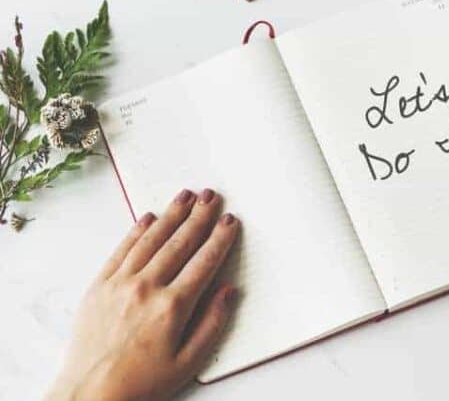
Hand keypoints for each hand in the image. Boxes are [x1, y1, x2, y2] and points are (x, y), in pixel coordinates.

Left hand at [47, 188, 239, 400]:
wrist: (90, 395)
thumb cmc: (141, 383)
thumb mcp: (188, 363)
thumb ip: (213, 324)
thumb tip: (229, 291)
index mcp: (172, 308)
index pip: (204, 262)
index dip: (220, 239)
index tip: (229, 221)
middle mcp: (146, 289)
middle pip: (180, 243)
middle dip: (199, 216)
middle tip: (212, 196)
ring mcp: (120, 284)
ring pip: (151, 239)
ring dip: (171, 214)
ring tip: (186, 195)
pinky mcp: (99, 286)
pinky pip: (121, 250)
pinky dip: (136, 230)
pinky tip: (149, 217)